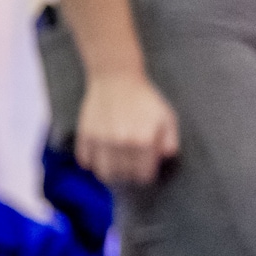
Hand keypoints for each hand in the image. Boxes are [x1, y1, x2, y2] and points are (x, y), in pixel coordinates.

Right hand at [75, 68, 177, 185]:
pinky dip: (92, 163)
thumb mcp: (166, 117)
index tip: (145, 171)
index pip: (143, 175)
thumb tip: (164, 158)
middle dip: (129, 175)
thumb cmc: (144, 98)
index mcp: (143, 141)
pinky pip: (85, 161)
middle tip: (131, 168)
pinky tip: (100, 155)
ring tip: (116, 166)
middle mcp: (121, 144)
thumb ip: (170, 141)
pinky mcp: (85, 135)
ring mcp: (100, 140)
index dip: (145, 175)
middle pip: (123, 176)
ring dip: (111, 173)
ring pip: (103, 173)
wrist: (116, 78)